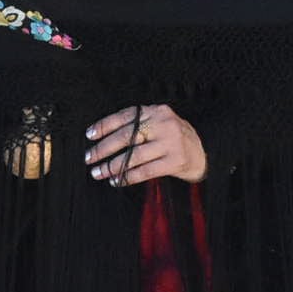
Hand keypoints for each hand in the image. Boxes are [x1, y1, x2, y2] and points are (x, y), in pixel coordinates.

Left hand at [85, 103, 207, 185]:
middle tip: (89, 158)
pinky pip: (146, 170)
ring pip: (134, 155)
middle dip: (104, 148)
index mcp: (157, 110)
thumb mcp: (159, 124)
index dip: (105, 125)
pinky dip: (128, 177)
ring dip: (113, 166)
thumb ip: (139, 125)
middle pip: (127, 135)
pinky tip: (117, 181)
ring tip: (99, 172)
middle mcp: (164, 123)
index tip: (89, 135)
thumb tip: (104, 137)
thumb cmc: (174, 139)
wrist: (204, 153)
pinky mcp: (176, 160)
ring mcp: (171, 142)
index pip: (126, 116)